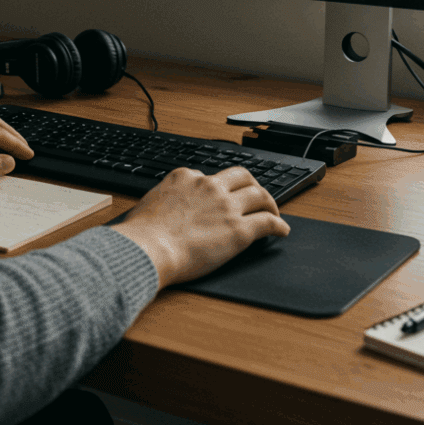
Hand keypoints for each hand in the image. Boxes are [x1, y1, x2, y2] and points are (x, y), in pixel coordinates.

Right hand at [111, 166, 288, 287]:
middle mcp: (209, 186)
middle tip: (255, 195)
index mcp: (185, 177)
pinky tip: (282, 230)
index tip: (221, 196)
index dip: (218, 188)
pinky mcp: (239, 231)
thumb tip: (160, 208)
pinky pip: (267, 222)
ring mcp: (226, 207)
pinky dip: (279, 225)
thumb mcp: (148, 202)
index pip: (209, 176)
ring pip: (259, 195)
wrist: (147, 248)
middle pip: (241, 176)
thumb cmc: (141, 234)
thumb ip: (162, 199)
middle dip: (251, 184)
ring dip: (269, 202)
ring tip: (272, 212)